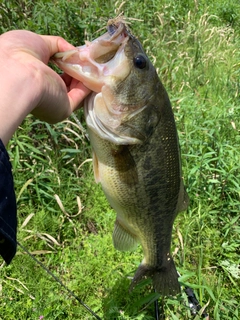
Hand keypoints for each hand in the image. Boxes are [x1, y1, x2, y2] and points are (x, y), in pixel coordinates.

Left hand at [0, 30, 90, 144]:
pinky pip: (79, 96)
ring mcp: (53, 102)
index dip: (65, 63)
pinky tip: (96, 73)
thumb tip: (75, 52)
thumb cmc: (21, 54)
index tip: (77, 55)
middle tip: (90, 60)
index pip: (52, 72)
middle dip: (78, 70)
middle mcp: (42, 92)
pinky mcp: (63, 109)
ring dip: (85, 76)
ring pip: (74, 89)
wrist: (20, 74)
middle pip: (65, 81)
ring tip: (94, 64)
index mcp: (32, 78)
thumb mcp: (38, 42)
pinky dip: (89, 85)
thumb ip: (57, 46)